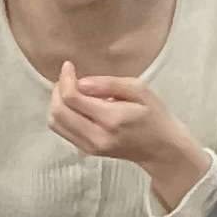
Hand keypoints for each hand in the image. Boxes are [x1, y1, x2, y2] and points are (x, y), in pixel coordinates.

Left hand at [49, 61, 197, 179]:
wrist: (161, 150)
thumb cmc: (155, 116)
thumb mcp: (140, 90)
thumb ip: (109, 84)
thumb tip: (81, 82)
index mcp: (112, 119)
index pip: (72, 98)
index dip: (65, 79)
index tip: (69, 66)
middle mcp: (97, 136)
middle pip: (58, 112)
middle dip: (58, 90)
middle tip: (68, 78)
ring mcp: (90, 147)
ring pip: (56, 123)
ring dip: (57, 103)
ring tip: (71, 90)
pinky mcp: (87, 151)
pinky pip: (62, 131)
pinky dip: (62, 115)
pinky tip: (75, 105)